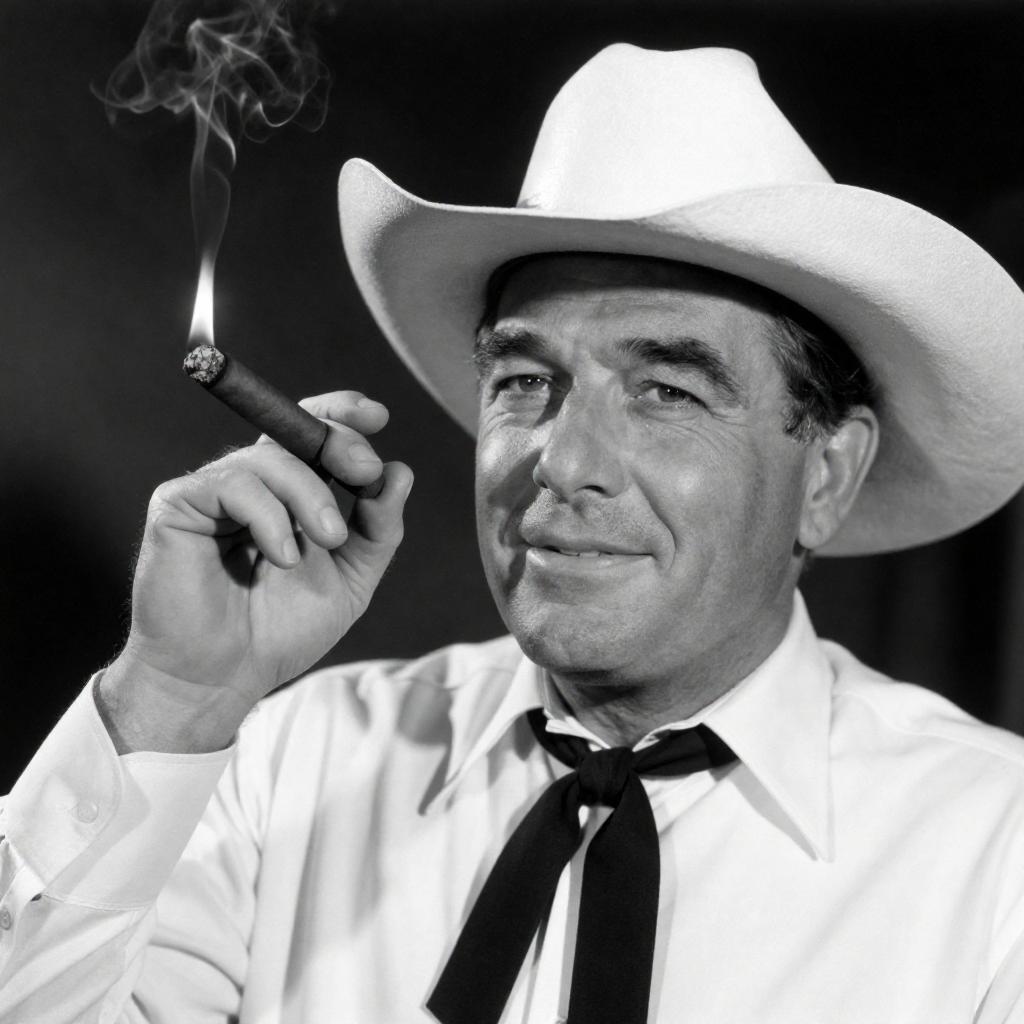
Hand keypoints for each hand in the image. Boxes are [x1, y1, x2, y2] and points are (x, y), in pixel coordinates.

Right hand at [98, 392, 412, 753]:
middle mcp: (251, 483)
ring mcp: (213, 491)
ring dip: (311, 495)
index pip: (312, 432)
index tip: (379, 417)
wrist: (226, 678)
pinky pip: (234, 485)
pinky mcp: (179, 505)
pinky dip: (270, 517)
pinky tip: (282, 556)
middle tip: (364, 471)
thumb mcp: (351, 579)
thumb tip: (400, 471)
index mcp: (290, 493)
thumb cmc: (280, 630)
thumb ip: (378, 529)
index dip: (343, 413)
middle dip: (338, 442)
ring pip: (270, 457)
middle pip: (294, 430)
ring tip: (325, 542)